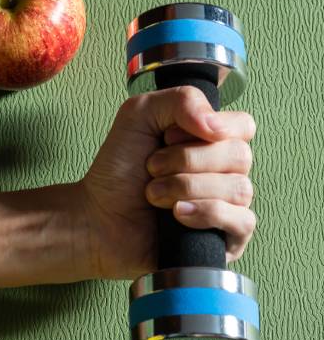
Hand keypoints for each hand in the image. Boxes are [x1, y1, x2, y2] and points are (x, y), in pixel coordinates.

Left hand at [79, 86, 256, 279]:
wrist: (97, 217)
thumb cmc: (118, 170)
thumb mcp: (139, 115)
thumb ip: (180, 100)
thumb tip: (216, 125)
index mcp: (211, 143)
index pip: (242, 126)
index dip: (207, 129)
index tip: (168, 137)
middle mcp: (225, 173)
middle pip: (239, 156)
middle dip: (185, 160)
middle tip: (152, 168)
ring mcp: (228, 207)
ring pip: (238, 188)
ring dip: (184, 187)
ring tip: (154, 194)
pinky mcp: (225, 240)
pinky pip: (242, 221)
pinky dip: (205, 213)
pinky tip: (177, 215)